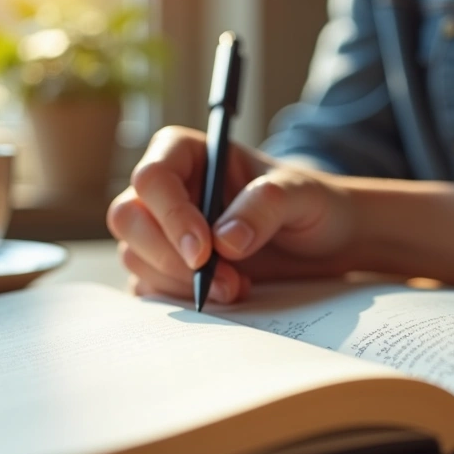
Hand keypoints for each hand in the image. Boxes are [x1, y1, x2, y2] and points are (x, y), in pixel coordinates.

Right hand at [107, 126, 357, 302]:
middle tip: (222, 280)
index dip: (170, 214)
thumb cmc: (312, 204)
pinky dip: (178, 299)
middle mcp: (168, 189)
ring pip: (135, 256)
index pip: (153, 177)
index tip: (203, 251)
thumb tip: (224, 241)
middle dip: (168, 257)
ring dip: (179, 283)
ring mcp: (163, 230)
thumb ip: (264, 206)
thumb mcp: (302, 195)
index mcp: (189, 154)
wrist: (325, 243)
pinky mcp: (169, 267)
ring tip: (235, 287)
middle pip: (128, 218)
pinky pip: (148, 287)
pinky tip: (222, 295)